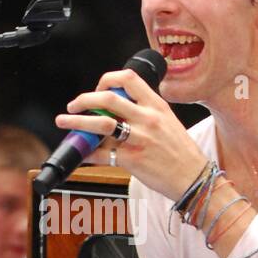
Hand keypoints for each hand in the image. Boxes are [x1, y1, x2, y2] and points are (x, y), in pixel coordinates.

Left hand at [55, 69, 209, 201]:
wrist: (193, 178)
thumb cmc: (181, 152)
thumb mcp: (168, 122)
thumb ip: (145, 112)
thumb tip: (117, 110)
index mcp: (157, 105)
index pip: (128, 79)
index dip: (107, 80)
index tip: (98, 88)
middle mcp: (147, 119)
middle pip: (108, 98)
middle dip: (84, 99)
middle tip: (73, 105)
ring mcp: (139, 139)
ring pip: (101, 123)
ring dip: (76, 122)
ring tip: (64, 121)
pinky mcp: (132, 160)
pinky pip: (101, 153)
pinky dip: (86, 152)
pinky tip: (80, 153)